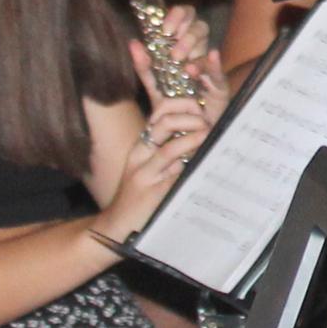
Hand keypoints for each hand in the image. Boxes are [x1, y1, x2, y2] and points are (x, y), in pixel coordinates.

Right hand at [102, 91, 214, 235]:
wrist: (118, 224)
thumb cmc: (140, 195)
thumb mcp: (154, 167)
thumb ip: (173, 152)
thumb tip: (204, 136)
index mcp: (142, 144)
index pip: (160, 112)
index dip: (182, 104)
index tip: (201, 107)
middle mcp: (140, 153)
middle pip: (164, 122)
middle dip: (190, 116)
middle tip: (208, 121)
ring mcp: (143, 171)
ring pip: (169, 147)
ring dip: (193, 138)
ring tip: (208, 135)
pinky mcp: (150, 189)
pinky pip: (172, 173)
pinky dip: (189, 163)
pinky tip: (201, 161)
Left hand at [134, 3, 218, 98]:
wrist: (183, 131)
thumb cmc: (172, 104)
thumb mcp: (154, 85)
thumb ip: (144, 66)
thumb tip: (133, 42)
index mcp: (182, 46)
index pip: (185, 18)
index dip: (178, 15)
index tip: (165, 28)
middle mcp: (197, 52)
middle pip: (199, 27)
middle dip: (186, 34)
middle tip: (173, 53)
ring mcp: (209, 67)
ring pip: (207, 44)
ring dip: (193, 48)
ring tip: (183, 65)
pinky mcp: (219, 85)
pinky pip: (219, 70)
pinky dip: (214, 63)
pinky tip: (211, 56)